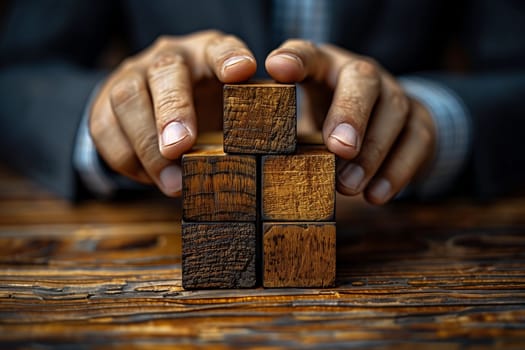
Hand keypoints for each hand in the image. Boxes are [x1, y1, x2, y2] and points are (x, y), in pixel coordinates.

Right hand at [90, 30, 256, 195]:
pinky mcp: (105, 101)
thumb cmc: (207, 108)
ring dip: (147, 146)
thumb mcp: (231, 107)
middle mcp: (168, 57)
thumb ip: (244, 122)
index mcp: (207, 53)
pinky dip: (128, 159)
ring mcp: (133, 76)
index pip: (220, 48)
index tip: (241, 71)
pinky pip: (105, 129)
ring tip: (172, 183)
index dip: (229, 58)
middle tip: (180, 146)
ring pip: (127, 99)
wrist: (157, 103)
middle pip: (166, 71)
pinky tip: (151, 178)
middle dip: (172, 110)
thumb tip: (249, 162)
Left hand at [266, 40, 435, 204]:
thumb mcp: (300, 117)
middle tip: (338, 148)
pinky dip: (397, 171)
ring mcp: (395, 94)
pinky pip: (417, 141)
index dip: (295, 59)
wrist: (383, 121)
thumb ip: (280, 129)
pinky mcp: (419, 121)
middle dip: (350, 112)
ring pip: (394, 111)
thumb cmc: (326, 118)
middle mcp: (362, 73)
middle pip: (362, 79)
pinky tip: (375, 196)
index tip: (276, 68)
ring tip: (348, 187)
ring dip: (372, 153)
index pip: (308, 53)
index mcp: (325, 65)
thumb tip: (253, 161)